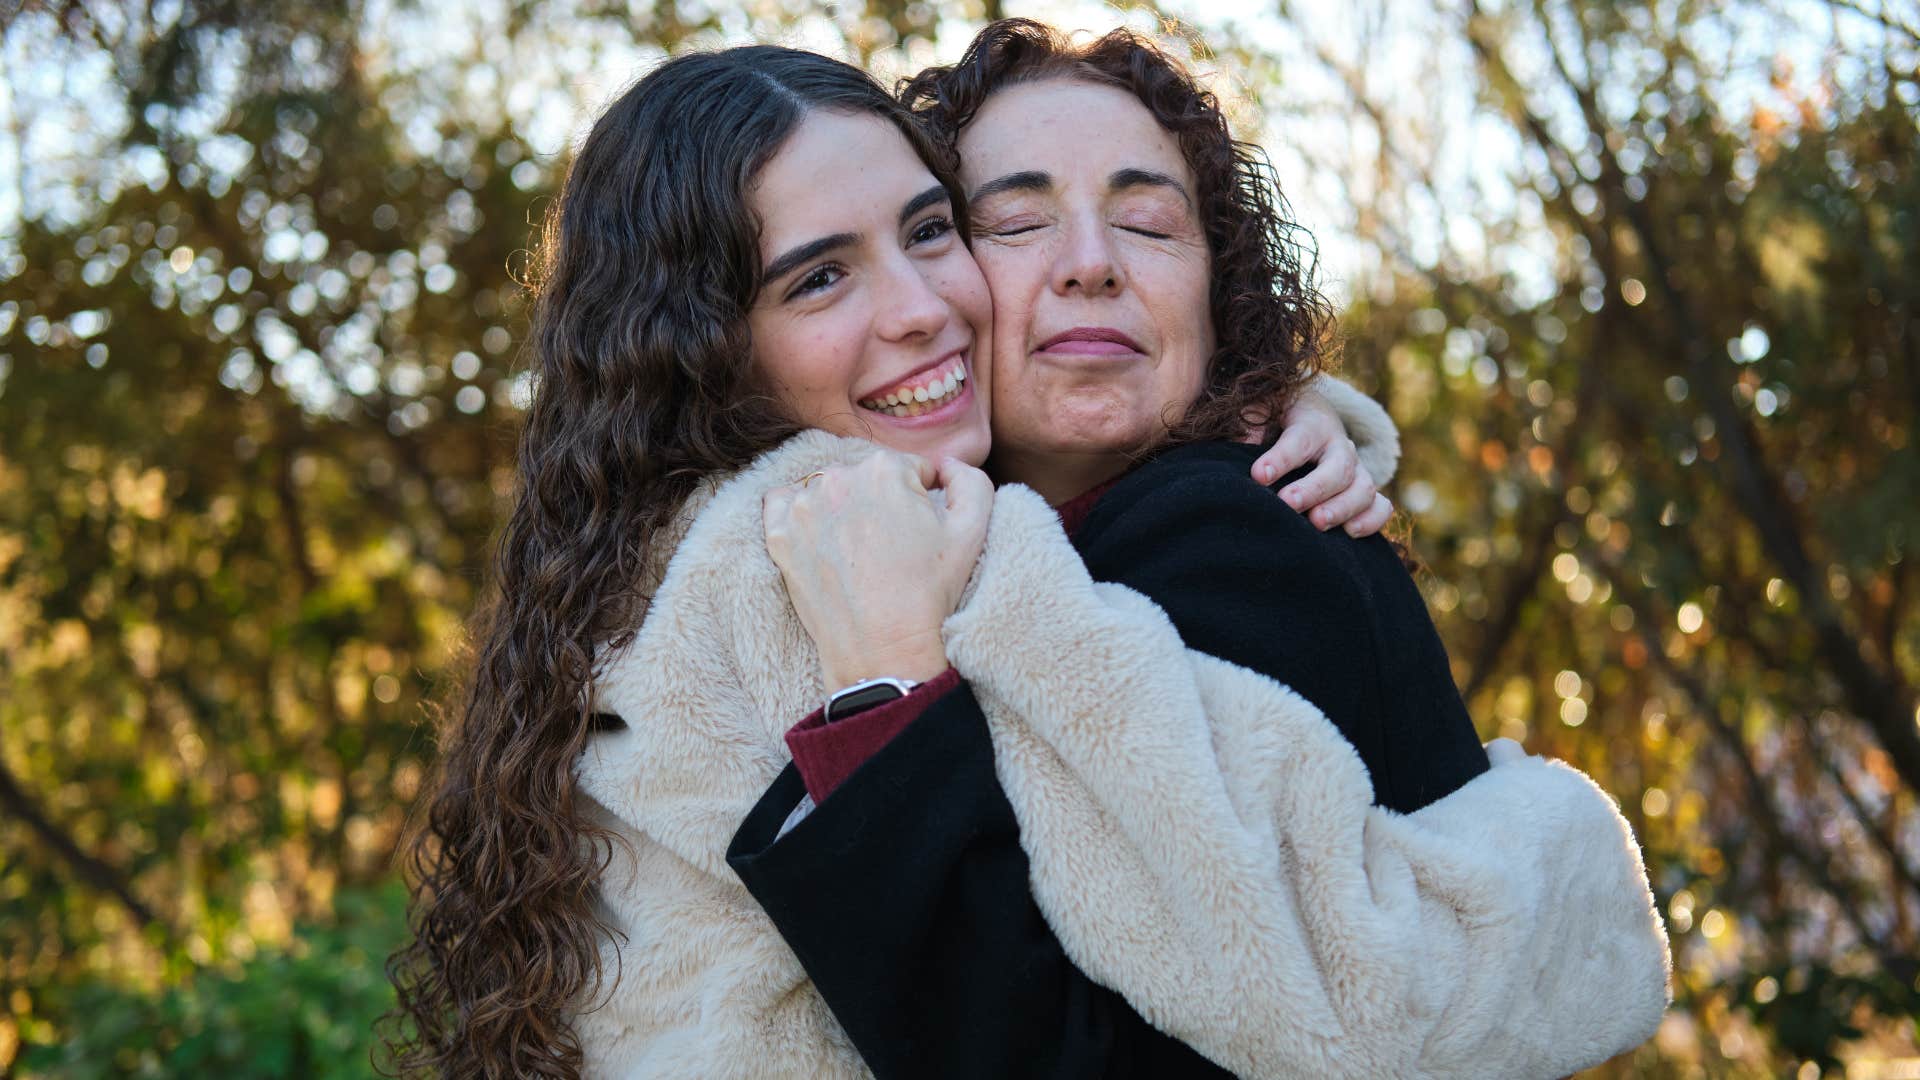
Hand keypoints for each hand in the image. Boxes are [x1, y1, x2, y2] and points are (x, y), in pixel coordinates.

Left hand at [763, 450, 993, 689]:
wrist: (884, 650)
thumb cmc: (930, 592)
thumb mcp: (972, 530)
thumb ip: (970, 479)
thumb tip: (947, 464)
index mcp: (884, 469)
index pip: (908, 469)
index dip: (921, 499)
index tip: (920, 531)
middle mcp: (837, 479)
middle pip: (867, 478)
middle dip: (881, 503)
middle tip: (892, 546)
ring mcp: (802, 509)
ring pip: (828, 491)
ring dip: (842, 509)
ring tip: (858, 551)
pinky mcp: (779, 537)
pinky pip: (781, 505)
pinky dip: (798, 515)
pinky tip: (819, 538)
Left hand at [1247, 391, 1392, 536]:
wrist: (1304, 419)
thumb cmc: (1273, 417)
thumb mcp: (1258, 409)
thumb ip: (1250, 420)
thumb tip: (1247, 439)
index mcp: (1312, 421)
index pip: (1301, 438)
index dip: (1282, 457)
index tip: (1258, 475)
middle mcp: (1340, 445)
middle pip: (1338, 467)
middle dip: (1313, 488)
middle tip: (1287, 503)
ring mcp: (1356, 470)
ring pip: (1363, 488)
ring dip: (1342, 508)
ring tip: (1317, 524)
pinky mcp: (1363, 492)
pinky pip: (1381, 507)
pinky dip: (1371, 520)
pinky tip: (1350, 533)